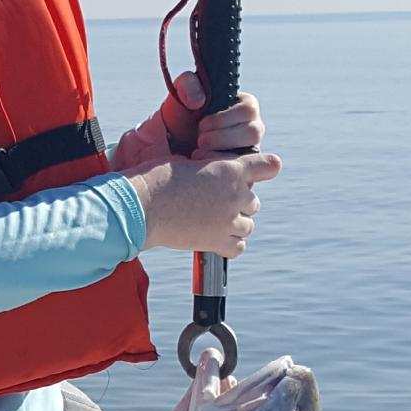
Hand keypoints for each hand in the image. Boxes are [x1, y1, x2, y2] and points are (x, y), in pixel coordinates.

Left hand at [112, 77, 265, 167]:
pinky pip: (244, 176)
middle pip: (255, 132)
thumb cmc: (169, 124)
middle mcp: (244, 133)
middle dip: (225, 136)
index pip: (250, 109)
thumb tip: (199, 100)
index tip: (202, 123)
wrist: (155, 155)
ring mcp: (243, 157)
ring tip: (198, 155)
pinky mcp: (237, 177)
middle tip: (200, 140)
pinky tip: (201, 169)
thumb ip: (188, 85)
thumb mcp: (175, 98)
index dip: (227, 116)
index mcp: (237, 110)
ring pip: (252, 155)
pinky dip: (222, 170)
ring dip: (224, 153)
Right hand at [123, 149, 281, 255]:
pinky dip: (230, 245)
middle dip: (238, 203)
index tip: (267, 169)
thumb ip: (207, 170)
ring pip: (247, 226)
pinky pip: (237, 248)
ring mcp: (228, 221)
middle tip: (215, 202)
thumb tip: (205, 177)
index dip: (266, 168)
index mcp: (230, 170)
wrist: (142, 205)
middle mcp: (235, 195)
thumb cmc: (157, 179)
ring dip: (235, 224)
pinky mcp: (216, 242)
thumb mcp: (185, 161)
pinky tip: (216, 239)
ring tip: (214, 222)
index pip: (266, 167)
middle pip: (253, 202)